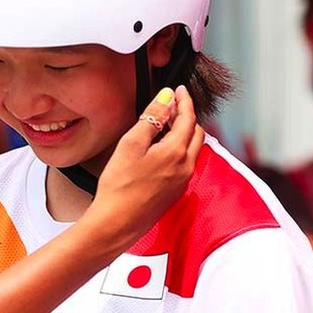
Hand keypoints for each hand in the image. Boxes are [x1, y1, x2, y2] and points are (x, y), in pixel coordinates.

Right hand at [90, 85, 204, 246]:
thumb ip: (152, 118)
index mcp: (176, 151)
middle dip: (187, 116)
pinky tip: (161, 151)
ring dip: (184, 133)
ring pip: (192, 149)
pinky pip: (185, 163)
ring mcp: (183, 181)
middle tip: (172, 106)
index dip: (184, 100)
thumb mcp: (131, 144)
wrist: (117, 222)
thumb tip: (167, 98)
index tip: (179, 90)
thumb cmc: (119, 186)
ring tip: (165, 126)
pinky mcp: (176, 191)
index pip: (188, 117)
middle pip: (196, 133)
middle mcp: (186, 166)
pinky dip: (179, 150)